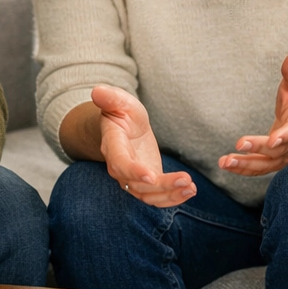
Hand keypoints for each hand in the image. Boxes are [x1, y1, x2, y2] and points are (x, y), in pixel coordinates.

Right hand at [92, 85, 195, 206]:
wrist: (123, 126)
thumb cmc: (122, 112)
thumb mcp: (119, 101)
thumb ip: (110, 98)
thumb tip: (97, 90)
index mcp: (112, 146)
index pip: (121, 163)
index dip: (134, 172)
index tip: (152, 176)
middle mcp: (120, 167)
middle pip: (137, 185)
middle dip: (162, 186)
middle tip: (185, 180)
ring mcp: (132, 178)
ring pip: (148, 196)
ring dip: (170, 195)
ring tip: (190, 188)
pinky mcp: (146, 183)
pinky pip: (157, 197)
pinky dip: (173, 198)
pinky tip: (190, 191)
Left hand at [220, 50, 287, 175]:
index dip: (286, 135)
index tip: (273, 139)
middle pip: (278, 150)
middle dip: (259, 149)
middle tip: (239, 145)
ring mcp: (285, 153)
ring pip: (267, 164)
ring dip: (246, 165)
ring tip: (225, 162)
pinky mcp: (274, 160)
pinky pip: (260, 168)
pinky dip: (244, 169)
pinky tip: (227, 165)